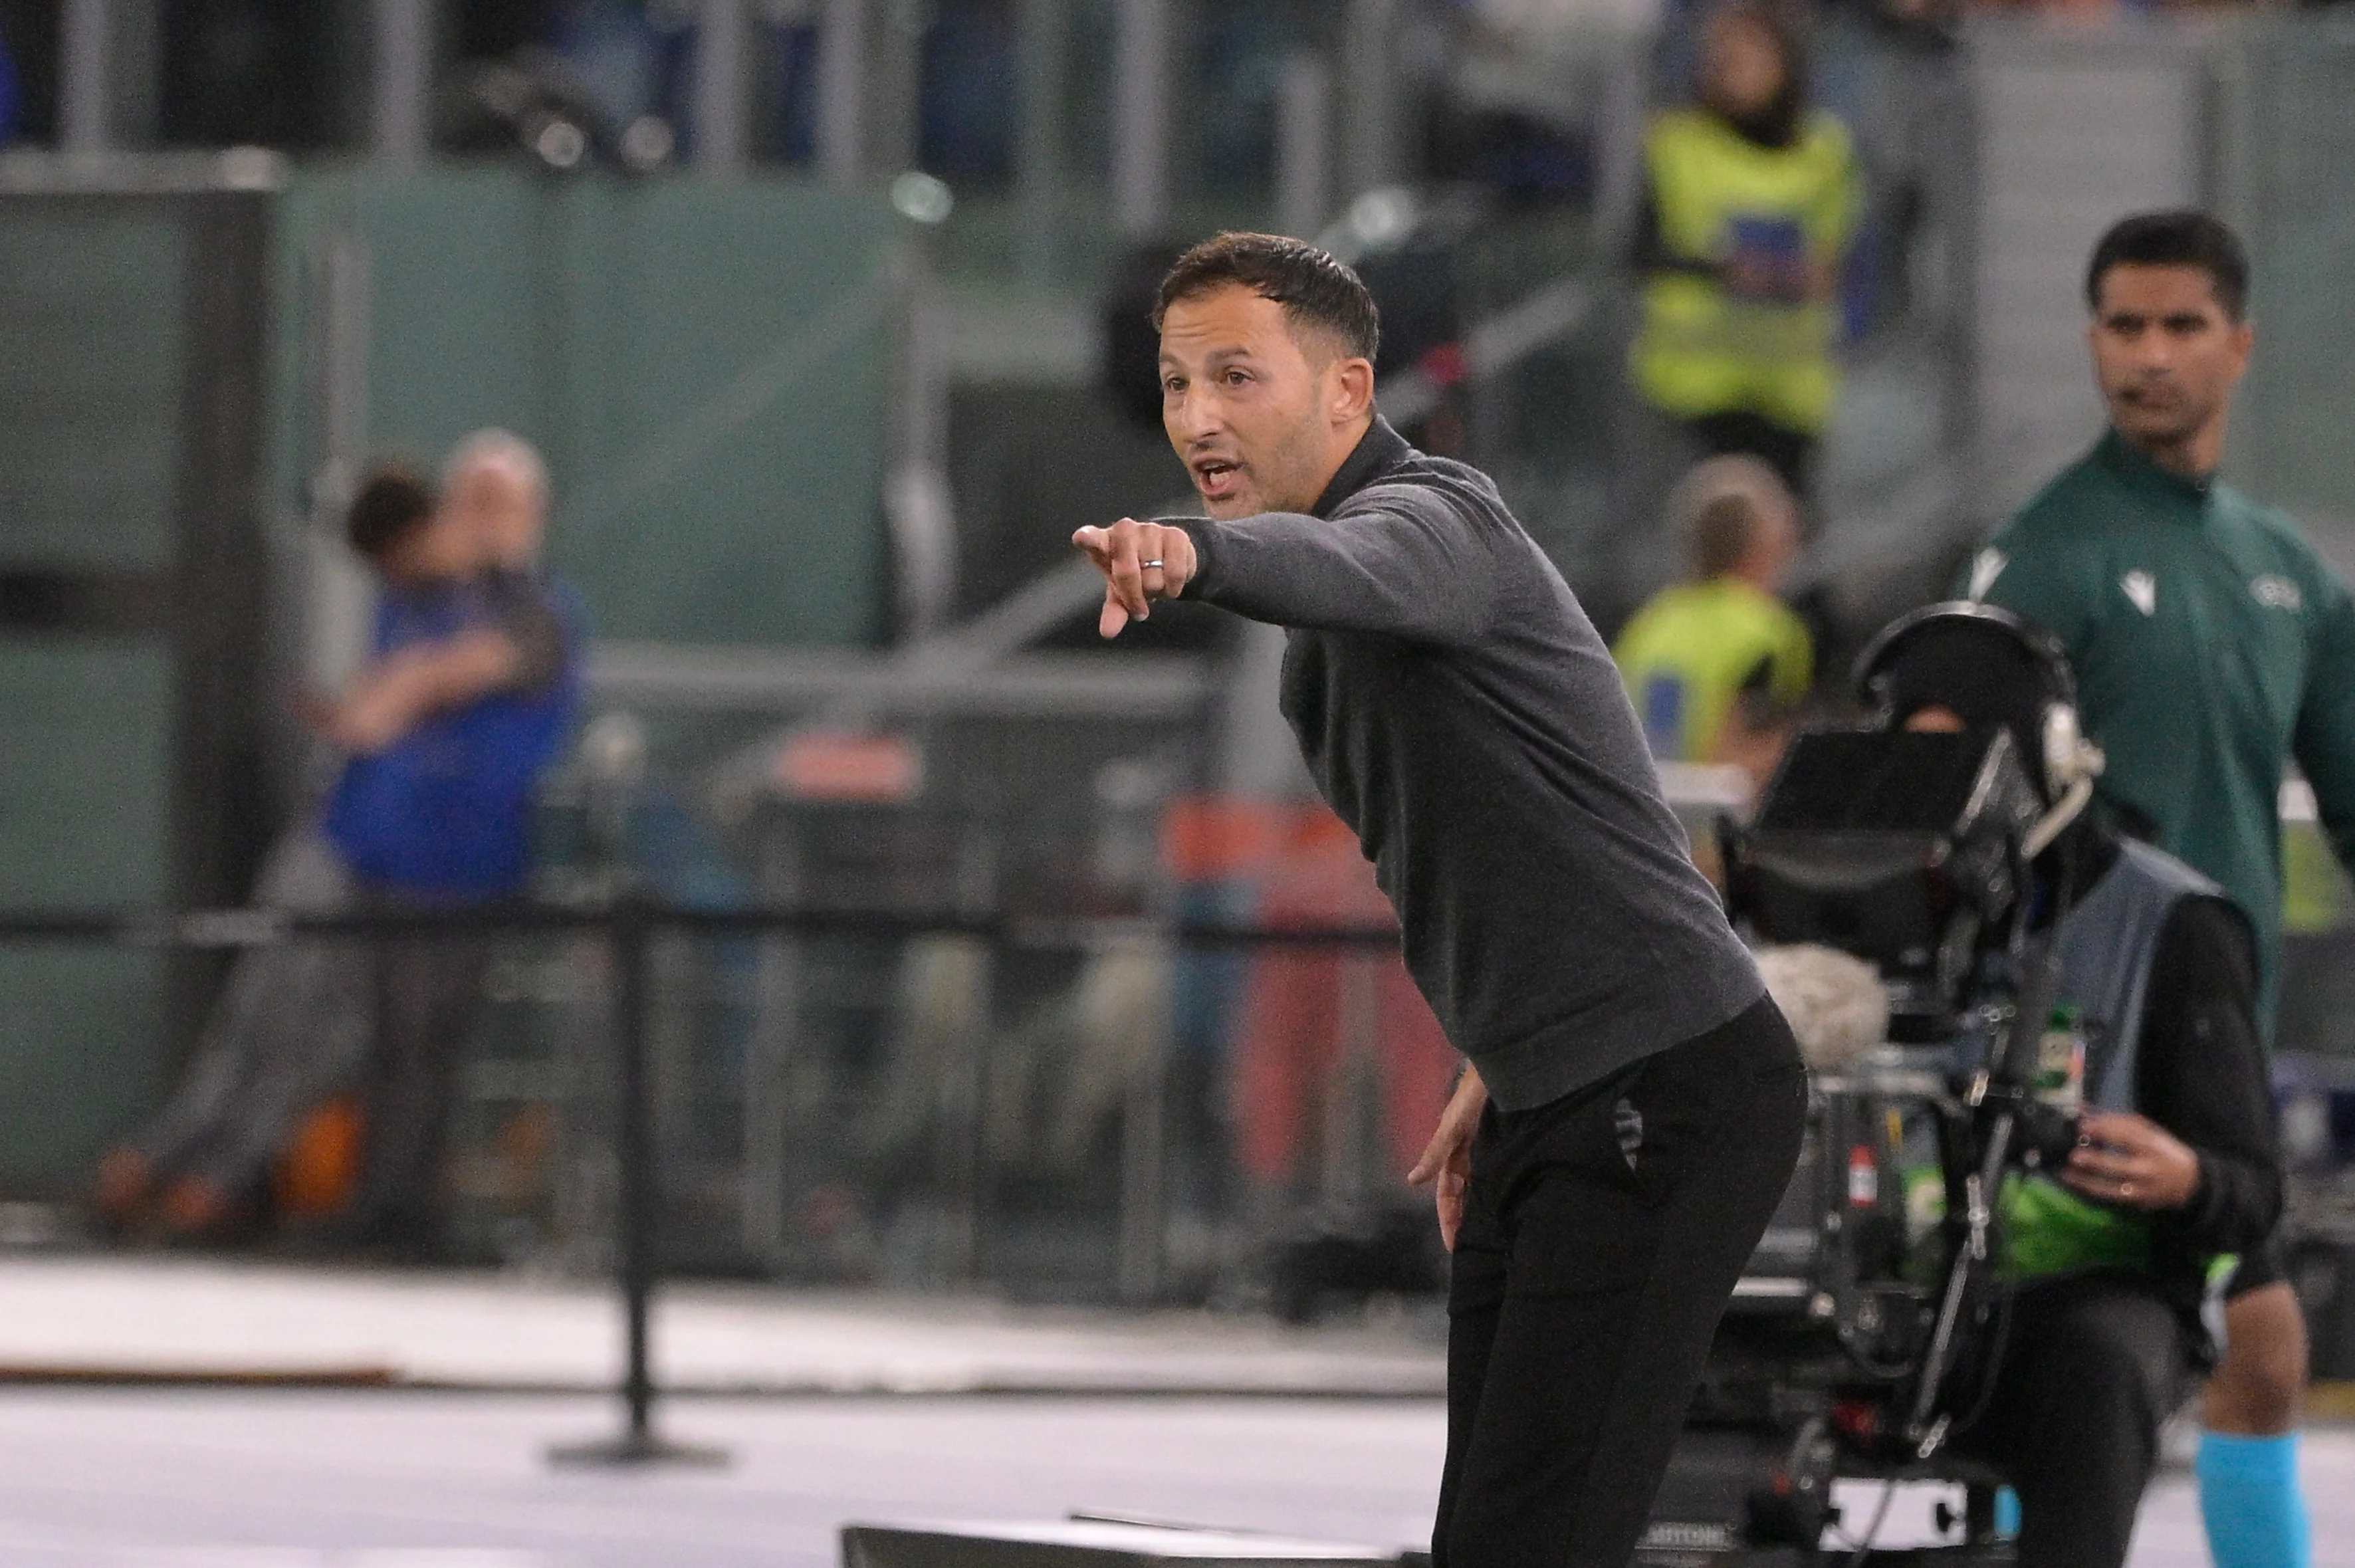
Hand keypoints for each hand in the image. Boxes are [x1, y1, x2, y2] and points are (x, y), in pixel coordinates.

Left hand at [1071, 518, 1197, 637]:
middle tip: (1139, 603)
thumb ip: (1113, 611)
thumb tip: (1108, 632)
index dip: (1086, 538)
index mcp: (1103, 543)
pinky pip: (1175, 573)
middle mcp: (1124, 530)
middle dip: (1135, 596)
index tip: (1081, 538)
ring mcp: (1150, 529)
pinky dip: (1174, 588)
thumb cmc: (1134, 573)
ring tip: (1155, 584)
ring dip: (1157, 591)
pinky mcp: (1175, 534)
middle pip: (1126, 573)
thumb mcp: (1120, 594)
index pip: (1091, 539)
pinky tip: (1171, 581)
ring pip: (1153, 577)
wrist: (1166, 557)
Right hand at [1407, 1064, 1486, 1251]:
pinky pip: (1495, 1175)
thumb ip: (1435, 1153)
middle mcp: (1467, 1156)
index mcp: (1452, 1154)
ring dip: (1479, 1209)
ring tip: (1490, 1235)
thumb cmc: (1473, 1095)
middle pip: (1463, 1196)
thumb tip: (1412, 1180)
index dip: (1449, 1221)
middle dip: (1463, 1221)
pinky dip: (1496, 1192)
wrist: (1502, 1069)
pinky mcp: (1501, 1145)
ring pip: (1479, 1188)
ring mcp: (1484, 1150)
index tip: (1453, 1247)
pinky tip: (1507, 1204)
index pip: (1448, 1196)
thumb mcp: (1452, 1127)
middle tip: (1471, 1249)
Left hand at [2061, 1109, 2200, 1210]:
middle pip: (2121, 1166)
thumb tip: (2086, 1110)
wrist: (2190, 1181)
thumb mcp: (2149, 1132)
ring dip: (2088, 1182)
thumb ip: (2119, 1121)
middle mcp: (2148, 1169)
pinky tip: (2076, 1185)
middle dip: (2097, 1161)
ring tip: (2067, 1174)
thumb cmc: (2163, 1150)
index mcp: (2152, 1146)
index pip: (2128, 1137)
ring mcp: (2143, 1189)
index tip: (2084, 1125)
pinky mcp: (2138, 1202)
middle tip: (2075, 1155)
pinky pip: (2112, 1199)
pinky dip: (2093, 1192)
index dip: (2106, 1131)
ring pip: (2114, 1188)